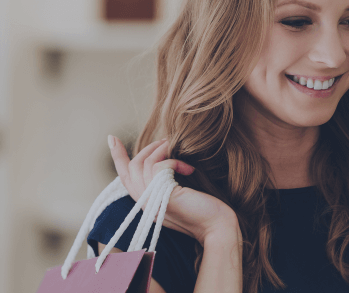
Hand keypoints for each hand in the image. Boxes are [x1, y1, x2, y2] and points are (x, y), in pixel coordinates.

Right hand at [108, 135, 239, 244]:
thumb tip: (164, 159)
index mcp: (147, 204)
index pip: (125, 178)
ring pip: (143, 165)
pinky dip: (174, 162)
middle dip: (147, 149)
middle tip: (165, 141)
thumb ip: (166, 183)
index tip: (112, 138)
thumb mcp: (181, 194)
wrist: (219, 227)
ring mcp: (153, 202)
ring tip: (176, 148)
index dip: (117, 157)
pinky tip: (189, 168)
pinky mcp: (164, 198)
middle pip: (131, 169)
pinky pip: (159, 168)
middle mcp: (145, 204)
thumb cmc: (206, 209)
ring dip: (161, 150)